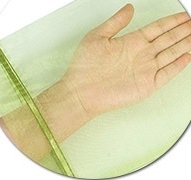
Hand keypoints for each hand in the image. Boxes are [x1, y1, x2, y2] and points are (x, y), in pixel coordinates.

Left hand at [60, 4, 190, 118]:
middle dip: (182, 31)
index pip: (158, 29)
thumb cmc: (82, 68)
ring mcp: (144, 70)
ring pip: (171, 54)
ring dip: (184, 44)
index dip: (171, 22)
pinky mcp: (145, 86)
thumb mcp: (97, 37)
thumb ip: (115, 22)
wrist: (78, 93)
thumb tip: (129, 8)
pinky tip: (187, 56)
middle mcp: (140, 55)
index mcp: (131, 42)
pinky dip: (177, 66)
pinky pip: (166, 74)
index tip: (184, 15)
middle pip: (168, 39)